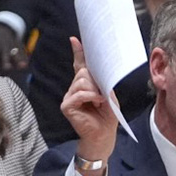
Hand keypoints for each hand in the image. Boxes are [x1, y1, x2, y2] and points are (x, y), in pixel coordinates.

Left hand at [0, 22, 26, 74]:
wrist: (2, 27)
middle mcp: (4, 46)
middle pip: (5, 54)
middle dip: (6, 61)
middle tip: (7, 67)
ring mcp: (12, 45)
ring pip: (16, 53)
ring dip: (19, 59)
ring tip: (22, 66)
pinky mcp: (19, 45)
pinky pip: (23, 52)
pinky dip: (25, 58)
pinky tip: (27, 64)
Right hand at [62, 37, 116, 175]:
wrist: (104, 135)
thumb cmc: (107, 116)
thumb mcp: (109, 95)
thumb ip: (102, 82)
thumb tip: (95, 72)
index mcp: (85, 85)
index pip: (80, 66)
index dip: (78, 53)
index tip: (75, 40)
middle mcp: (75, 89)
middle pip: (83, 73)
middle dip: (95, 80)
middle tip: (102, 94)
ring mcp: (69, 97)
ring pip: (81, 82)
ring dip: (94, 90)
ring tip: (100, 101)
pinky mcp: (67, 106)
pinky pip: (78, 94)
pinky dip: (90, 96)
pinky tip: (96, 102)